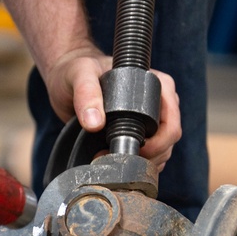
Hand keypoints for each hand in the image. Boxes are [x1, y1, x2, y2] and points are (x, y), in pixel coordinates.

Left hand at [44, 46, 180, 171]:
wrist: (64, 80)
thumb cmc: (76, 70)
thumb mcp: (80, 75)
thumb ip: (86, 94)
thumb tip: (95, 123)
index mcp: (157, 84)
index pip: (171, 120)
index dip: (159, 142)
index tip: (136, 150)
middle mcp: (159, 102)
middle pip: (169, 140)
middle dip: (150, 157)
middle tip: (118, 160)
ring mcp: (151, 120)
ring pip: (162, 152)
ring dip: (142, 164)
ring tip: (111, 159)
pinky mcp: (139, 133)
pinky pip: (149, 157)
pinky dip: (136, 165)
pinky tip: (118, 163)